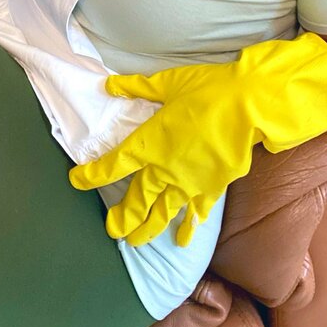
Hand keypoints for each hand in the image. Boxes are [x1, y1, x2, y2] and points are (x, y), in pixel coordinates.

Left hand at [68, 64, 238, 248]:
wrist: (250, 105)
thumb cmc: (207, 90)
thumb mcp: (167, 83)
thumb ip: (136, 88)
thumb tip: (109, 86)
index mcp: (149, 143)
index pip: (112, 165)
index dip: (91, 175)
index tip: (76, 181)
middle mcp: (164, 169)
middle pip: (136, 200)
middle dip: (122, 217)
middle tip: (111, 230)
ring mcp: (188, 183)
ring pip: (162, 213)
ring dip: (147, 230)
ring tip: (134, 243)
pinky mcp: (212, 188)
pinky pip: (195, 213)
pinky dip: (189, 229)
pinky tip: (183, 242)